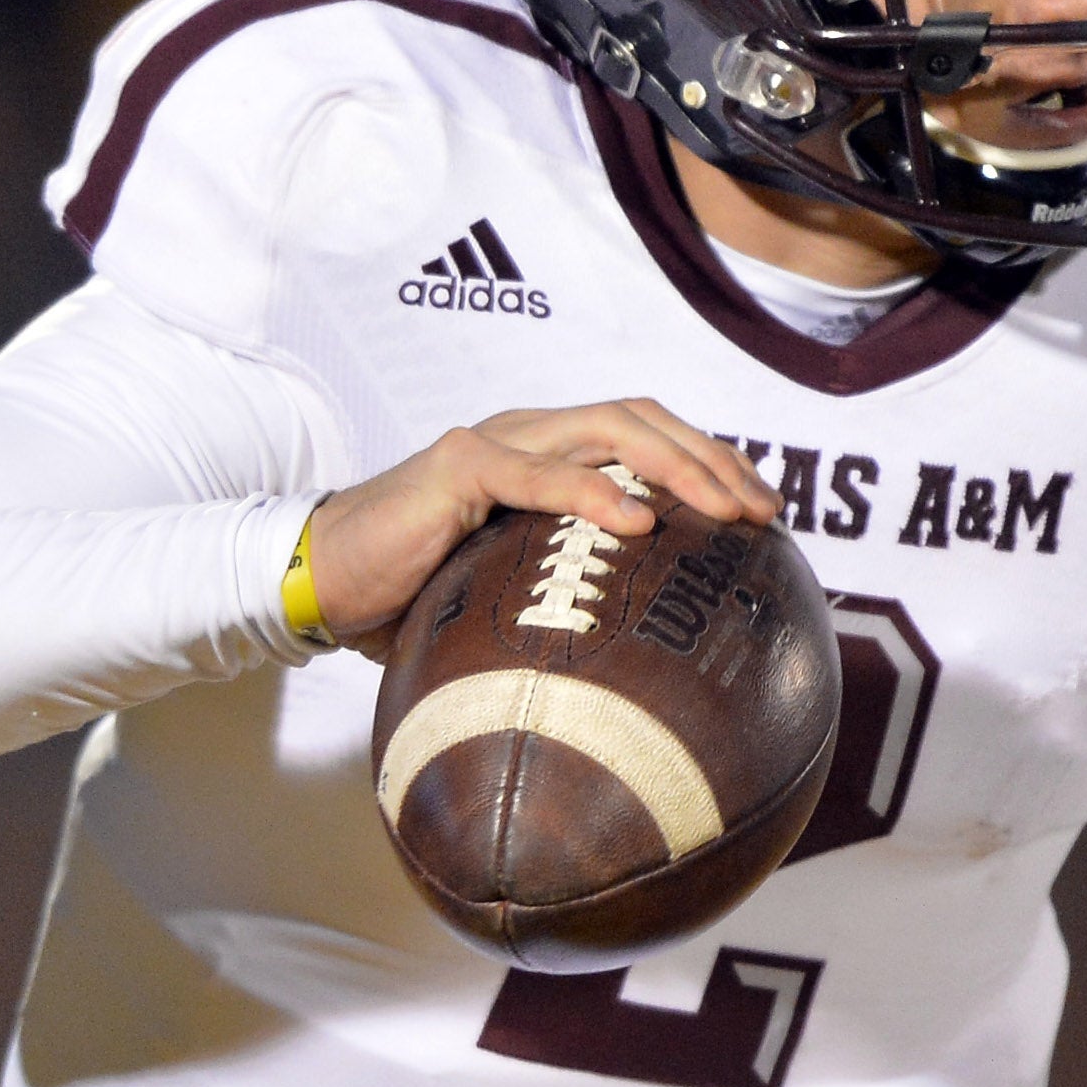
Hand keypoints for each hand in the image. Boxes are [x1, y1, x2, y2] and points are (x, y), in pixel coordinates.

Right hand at [304, 399, 781, 660]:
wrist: (321, 581)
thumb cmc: (414, 596)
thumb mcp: (509, 596)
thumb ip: (569, 599)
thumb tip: (644, 666)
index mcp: (548, 455)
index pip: (648, 437)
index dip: (710, 463)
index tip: (762, 514)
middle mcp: (530, 435)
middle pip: (644, 420)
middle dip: (713, 460)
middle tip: (764, 513)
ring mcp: (495, 443)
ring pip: (608, 428)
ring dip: (677, 466)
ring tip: (723, 509)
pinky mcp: (457, 466)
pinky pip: (536, 471)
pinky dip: (592, 490)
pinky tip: (639, 520)